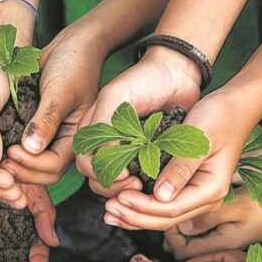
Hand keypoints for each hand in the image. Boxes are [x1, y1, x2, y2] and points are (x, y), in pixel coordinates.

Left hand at [1, 21, 106, 186]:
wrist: (73, 45)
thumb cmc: (74, 64)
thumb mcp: (61, 91)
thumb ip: (47, 120)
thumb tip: (31, 148)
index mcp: (76, 138)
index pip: (54, 166)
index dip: (32, 165)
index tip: (11, 151)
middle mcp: (63, 143)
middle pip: (43, 173)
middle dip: (21, 171)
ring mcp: (51, 138)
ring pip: (32, 166)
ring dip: (15, 165)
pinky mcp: (37, 130)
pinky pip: (24, 150)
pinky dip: (12, 153)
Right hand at [76, 47, 201, 198]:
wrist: (176, 72)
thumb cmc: (143, 79)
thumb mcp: (115, 97)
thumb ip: (103, 127)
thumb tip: (103, 161)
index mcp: (92, 131)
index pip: (85, 164)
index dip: (100, 173)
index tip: (124, 174)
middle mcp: (105, 144)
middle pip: (98, 178)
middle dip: (114, 186)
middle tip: (136, 185)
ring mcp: (125, 151)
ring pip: (115, 182)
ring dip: (126, 189)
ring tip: (143, 186)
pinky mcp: (145, 156)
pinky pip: (137, 177)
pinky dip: (142, 184)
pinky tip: (153, 183)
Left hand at [103, 89, 255, 230]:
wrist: (234, 107)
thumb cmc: (218, 117)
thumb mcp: (198, 139)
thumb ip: (180, 168)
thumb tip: (161, 196)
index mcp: (212, 190)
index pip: (171, 208)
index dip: (142, 207)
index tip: (119, 197)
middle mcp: (206, 199)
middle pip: (165, 219)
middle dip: (134, 216)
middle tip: (108, 211)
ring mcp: (198, 197)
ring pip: (162, 217)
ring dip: (135, 216)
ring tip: (109, 214)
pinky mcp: (188, 190)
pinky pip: (163, 206)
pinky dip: (141, 208)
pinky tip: (123, 207)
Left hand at [164, 189, 261, 259]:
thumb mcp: (237, 206)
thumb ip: (208, 217)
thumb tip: (182, 225)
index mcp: (218, 247)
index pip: (180, 251)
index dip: (170, 232)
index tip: (173, 210)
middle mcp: (216, 252)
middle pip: (180, 251)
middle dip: (171, 230)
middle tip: (172, 207)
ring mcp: (218, 249)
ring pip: (187, 244)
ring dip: (179, 227)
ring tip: (181, 206)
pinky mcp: (222, 241)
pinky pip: (197, 239)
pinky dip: (189, 226)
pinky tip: (193, 210)